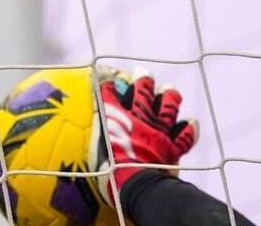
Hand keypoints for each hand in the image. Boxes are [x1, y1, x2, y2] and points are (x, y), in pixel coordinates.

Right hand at [95, 69, 198, 199]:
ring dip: (169, 97)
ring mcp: (159, 131)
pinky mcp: (174, 148)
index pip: (110, 93)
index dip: (109, 83)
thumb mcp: (93, 156)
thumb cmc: (109, 174)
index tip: (109, 79)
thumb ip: (92, 142)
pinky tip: (191, 121)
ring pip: (168, 107)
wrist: (138, 187)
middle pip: (143, 92)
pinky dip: (189, 128)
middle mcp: (140, 119)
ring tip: (169, 91)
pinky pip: (185, 135)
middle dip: (143, 80)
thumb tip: (70, 142)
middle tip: (142, 74)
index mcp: (117, 119)